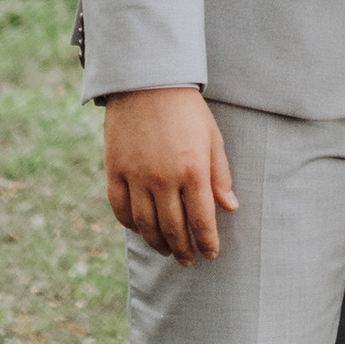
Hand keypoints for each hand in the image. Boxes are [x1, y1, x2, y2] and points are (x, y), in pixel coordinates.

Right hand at [102, 87, 236, 261]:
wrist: (147, 82)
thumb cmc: (187, 110)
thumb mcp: (212, 139)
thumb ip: (220, 176)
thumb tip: (230, 208)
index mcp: (193, 170)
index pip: (202, 220)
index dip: (207, 243)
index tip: (211, 255)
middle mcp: (163, 178)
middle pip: (173, 228)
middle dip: (183, 250)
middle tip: (188, 261)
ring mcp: (136, 176)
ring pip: (145, 225)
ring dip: (157, 243)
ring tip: (167, 251)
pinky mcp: (114, 171)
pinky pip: (120, 209)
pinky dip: (131, 225)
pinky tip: (141, 230)